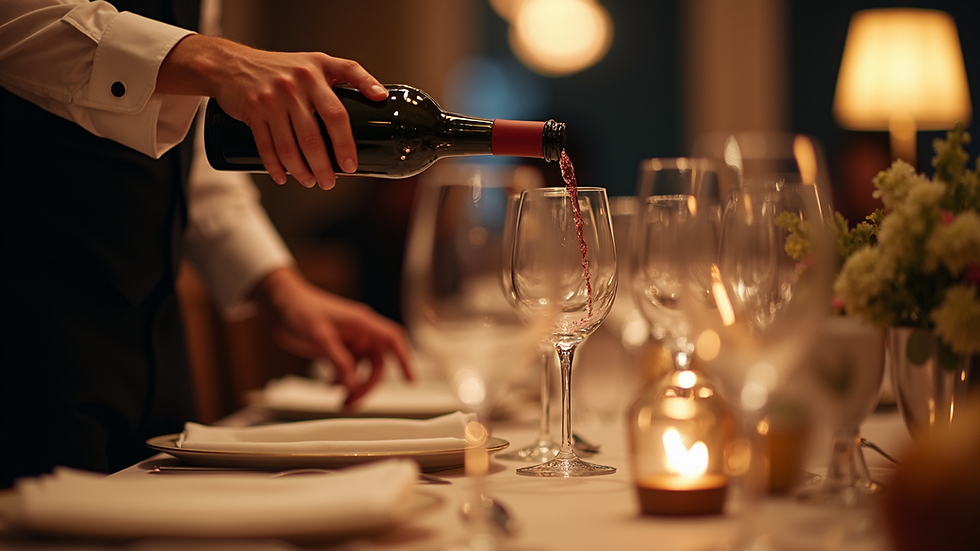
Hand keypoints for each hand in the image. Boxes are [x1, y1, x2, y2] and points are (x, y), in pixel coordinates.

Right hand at [158, 35, 386, 188]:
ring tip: (310, 182)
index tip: (352, 165)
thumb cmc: (283, 67)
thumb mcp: (316, 62)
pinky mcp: (253, 111)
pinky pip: (266, 146)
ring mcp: (272, 99)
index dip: (346, 141)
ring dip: (301, 171)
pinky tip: (284, 178)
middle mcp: (295, 84)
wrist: (231, 63)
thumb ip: (347, 75)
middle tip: (331, 182)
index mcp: (317, 72)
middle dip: (324, 166)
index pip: (338, 112)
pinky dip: (275, 167)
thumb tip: (381, 97)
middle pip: (313, 136)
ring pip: (289, 146)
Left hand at [249, 267, 412, 407]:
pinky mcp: (336, 349)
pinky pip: (347, 370)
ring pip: (362, 370)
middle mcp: (360, 333)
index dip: (405, 360)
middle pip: (378, 364)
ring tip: (342, 401)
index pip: (393, 341)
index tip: (410, 381)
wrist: (279, 304)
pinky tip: (330, 386)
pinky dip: (342, 381)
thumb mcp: (320, 336)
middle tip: (353, 401)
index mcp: (362, 323)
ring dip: (355, 387)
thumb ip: (338, 361)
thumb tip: (352, 383)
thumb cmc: (300, 309)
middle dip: (368, 385)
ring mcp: (349, 342)